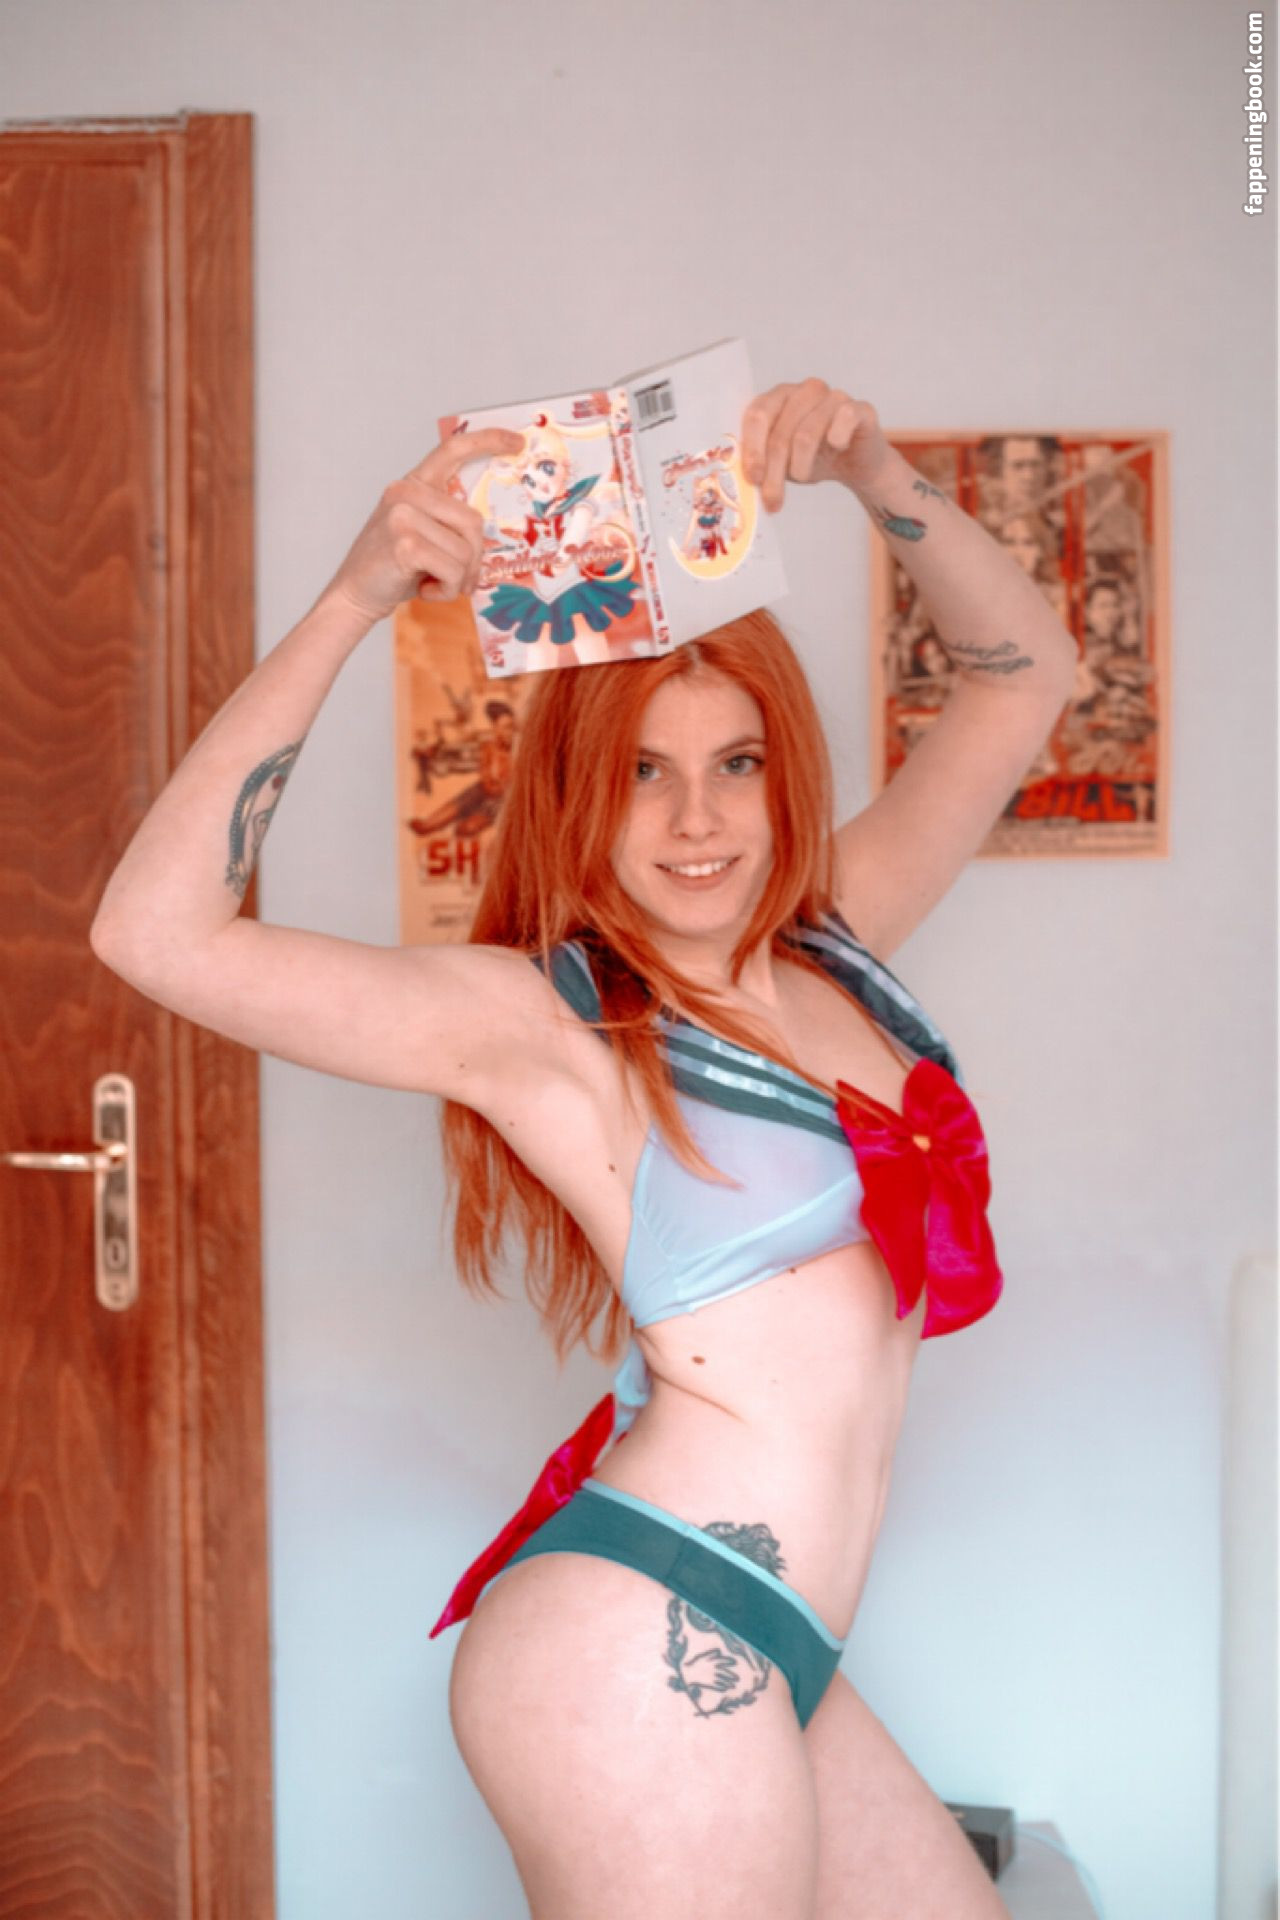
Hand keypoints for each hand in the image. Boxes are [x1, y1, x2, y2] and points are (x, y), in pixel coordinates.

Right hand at [323, 428, 524, 625]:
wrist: (354, 594)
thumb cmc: (393, 567)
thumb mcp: (421, 532)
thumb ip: (447, 519)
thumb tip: (489, 529)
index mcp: (412, 485)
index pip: (452, 450)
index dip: (488, 441)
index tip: (516, 442)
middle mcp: (406, 493)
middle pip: (473, 522)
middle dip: (474, 560)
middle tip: (462, 579)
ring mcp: (403, 516)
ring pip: (466, 551)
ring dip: (459, 579)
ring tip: (435, 584)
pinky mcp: (406, 544)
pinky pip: (454, 570)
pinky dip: (448, 590)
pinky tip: (426, 591)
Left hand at [741, 379, 890, 510]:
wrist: (856, 464)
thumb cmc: (813, 459)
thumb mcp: (780, 463)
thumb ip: (760, 464)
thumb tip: (741, 480)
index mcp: (779, 398)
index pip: (758, 415)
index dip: (752, 448)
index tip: (753, 479)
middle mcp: (805, 391)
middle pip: (780, 431)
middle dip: (773, 470)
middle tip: (772, 499)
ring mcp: (833, 396)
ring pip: (806, 434)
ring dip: (801, 466)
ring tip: (802, 477)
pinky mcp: (859, 408)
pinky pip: (843, 419)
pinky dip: (836, 440)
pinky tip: (836, 448)